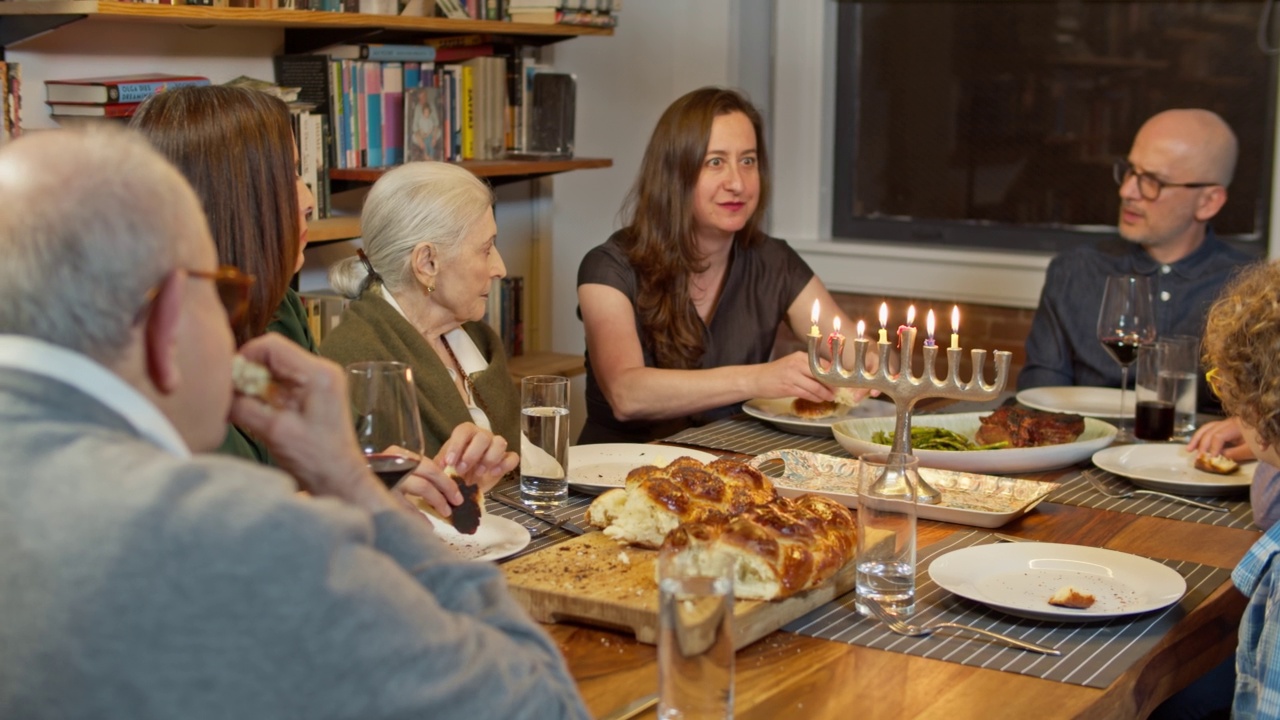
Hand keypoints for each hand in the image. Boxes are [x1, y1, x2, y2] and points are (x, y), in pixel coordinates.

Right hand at [229, 335, 392, 511]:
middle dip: (249, 371)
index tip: (229, 377)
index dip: (245, 357)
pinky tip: (257, 408)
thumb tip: (218, 392)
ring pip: (276, 367)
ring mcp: (320, 380)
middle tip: (233, 393)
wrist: (339, 478)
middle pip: (274, 354)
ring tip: (243, 403)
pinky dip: (266, 391)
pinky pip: (283, 381)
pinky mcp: (315, 392)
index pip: (272, 346)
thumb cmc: (315, 458)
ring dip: (256, 382)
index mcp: (318, 374)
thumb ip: (243, 407)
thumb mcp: (273, 431)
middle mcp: (322, 370)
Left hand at [394, 424, 517, 516]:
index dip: (457, 445)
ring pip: (500, 442)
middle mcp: (482, 437)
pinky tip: (494, 473)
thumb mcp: (444, 468)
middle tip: (463, 470)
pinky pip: (512, 457)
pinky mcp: (506, 460)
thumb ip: (440, 465)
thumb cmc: (455, 472)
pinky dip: (504, 464)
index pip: (464, 431)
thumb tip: (436, 468)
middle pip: (483, 436)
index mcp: (466, 434)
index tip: (450, 462)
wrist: (468, 484)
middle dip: (472, 454)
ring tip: (479, 473)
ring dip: (489, 458)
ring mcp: (496, 447)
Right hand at [756, 351, 835, 402]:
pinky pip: (807, 394)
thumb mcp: (792, 365)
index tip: (840, 381)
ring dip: (825, 394)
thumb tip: (826, 377)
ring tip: (831, 397)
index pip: (823, 364)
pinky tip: (819, 400)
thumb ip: (807, 368)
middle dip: (832, 385)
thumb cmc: (775, 373)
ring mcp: (793, 375)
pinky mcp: (788, 387)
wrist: (756, 379)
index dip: (833, 374)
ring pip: (816, 386)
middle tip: (838, 391)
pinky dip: (815, 398)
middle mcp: (797, 364)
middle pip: (821, 375)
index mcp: (800, 356)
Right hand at [1186, 417, 1255, 461]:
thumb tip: (1218, 456)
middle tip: (1198, 457)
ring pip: (1206, 428)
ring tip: (1189, 449)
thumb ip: (1234, 453)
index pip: (1219, 436)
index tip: (1211, 458)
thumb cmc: (1260, 441)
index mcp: (1236, 426)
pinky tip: (1195, 444)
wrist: (1266, 431)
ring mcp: (1225, 422)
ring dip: (1196, 439)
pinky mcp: (1224, 426)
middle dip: (1203, 445)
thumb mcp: (1250, 450)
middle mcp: (1228, 422)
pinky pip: (1209, 429)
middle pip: (1210, 431)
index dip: (1214, 447)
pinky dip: (1201, 436)